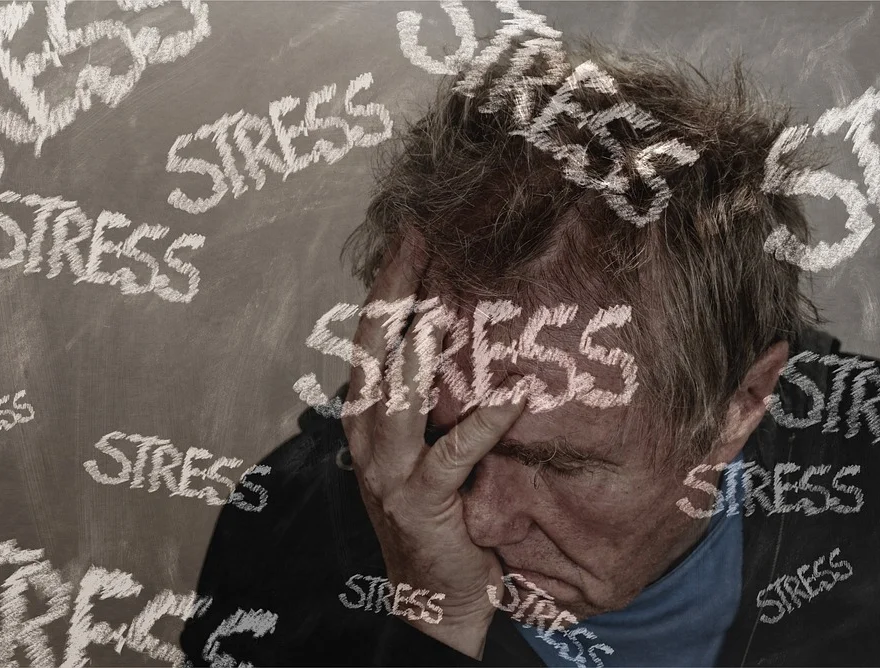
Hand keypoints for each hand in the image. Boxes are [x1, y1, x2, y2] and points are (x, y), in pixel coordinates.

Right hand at [343, 229, 525, 658]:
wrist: (430, 597)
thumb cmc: (437, 513)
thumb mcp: (426, 443)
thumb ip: (433, 393)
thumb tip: (464, 329)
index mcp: (366, 414)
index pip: (372, 335)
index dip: (388, 282)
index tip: (412, 232)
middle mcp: (366, 434)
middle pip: (374, 349)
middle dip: (395, 291)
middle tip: (420, 237)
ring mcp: (387, 469)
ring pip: (398, 395)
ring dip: (421, 348)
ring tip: (444, 300)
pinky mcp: (421, 501)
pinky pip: (452, 455)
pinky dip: (483, 423)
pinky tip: (513, 395)